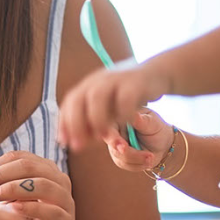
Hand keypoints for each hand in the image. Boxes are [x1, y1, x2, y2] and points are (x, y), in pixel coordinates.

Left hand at [0, 150, 75, 219]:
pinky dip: (32, 208)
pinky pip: (52, 211)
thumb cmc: (26, 218)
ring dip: (15, 188)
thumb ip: (0, 185)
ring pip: (44, 185)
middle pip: (31, 167)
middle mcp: (59, 180)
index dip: (0, 164)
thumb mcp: (11, 198)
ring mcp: (66, 199)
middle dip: (5, 174)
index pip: (21, 157)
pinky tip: (15, 209)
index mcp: (45, 169)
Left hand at [57, 66, 171, 151]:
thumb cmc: (127, 95)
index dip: (64, 123)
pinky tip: (126, 123)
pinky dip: (123, 113)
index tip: (64, 142)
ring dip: (96, 120)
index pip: (69, 102)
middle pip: (78, 99)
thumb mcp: (107, 108)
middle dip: (75, 125)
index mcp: (88, 85)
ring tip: (101, 136)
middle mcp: (98, 80)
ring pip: (97, 97)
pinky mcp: (134, 81)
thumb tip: (71, 142)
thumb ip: (91, 122)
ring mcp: (115, 79)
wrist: (155, 73)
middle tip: (79, 146)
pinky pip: (125, 98)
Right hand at [104, 109, 175, 171]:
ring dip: (138, 160)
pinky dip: (139, 165)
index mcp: (119, 118)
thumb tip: (135, 115)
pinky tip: (148, 160)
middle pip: (115, 147)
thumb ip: (142, 120)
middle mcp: (114, 132)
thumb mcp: (152, 123)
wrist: (162, 144)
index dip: (114, 139)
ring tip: (152, 157)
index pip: (110, 129)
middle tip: (149, 156)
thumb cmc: (156, 129)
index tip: (124, 147)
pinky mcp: (119, 157)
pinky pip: (125, 164)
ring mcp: (115, 146)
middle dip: (131, 154)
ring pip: (120, 158)